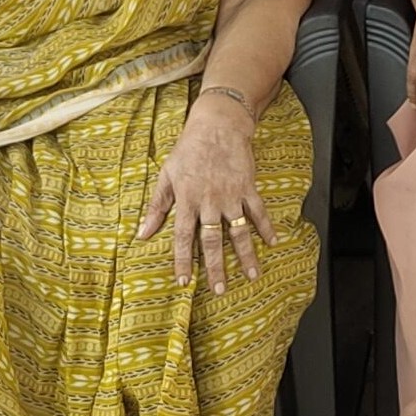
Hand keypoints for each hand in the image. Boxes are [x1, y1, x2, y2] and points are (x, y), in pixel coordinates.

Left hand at [137, 88, 273, 290]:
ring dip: (246, 255)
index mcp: (187, 199)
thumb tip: (142, 234)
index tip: (183, 281)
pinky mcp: (248, 186)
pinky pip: (259, 211)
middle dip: (216, 268)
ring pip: (239, 231)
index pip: (184, 237)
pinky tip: (273, 243)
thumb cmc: (188, 149)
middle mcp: (210, 201)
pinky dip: (266, 227)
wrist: (217, 124)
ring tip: (251, 276)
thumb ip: (156, 206)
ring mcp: (231, 195)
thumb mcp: (166, 175)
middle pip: (213, 240)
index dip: (183, 260)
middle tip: (220, 290)